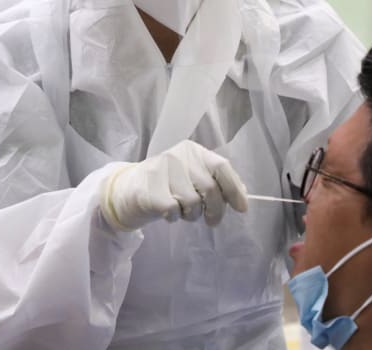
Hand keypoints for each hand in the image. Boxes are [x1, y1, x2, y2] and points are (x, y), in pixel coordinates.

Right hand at [100, 139, 248, 231]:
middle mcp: (179, 156)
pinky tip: (166, 212)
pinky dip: (174, 218)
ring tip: (181, 211)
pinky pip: (174, 211)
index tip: (242, 208)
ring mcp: (162, 170)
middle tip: (212, 221)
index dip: (235, 189)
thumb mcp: (192, 176)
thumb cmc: (167, 183)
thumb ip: (215, 182)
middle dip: (215, 210)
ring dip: (191, 215)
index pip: (221, 167)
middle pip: (210, 189)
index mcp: (193, 150)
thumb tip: (243, 195)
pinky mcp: (150, 189)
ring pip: (192, 203)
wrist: (128, 188)